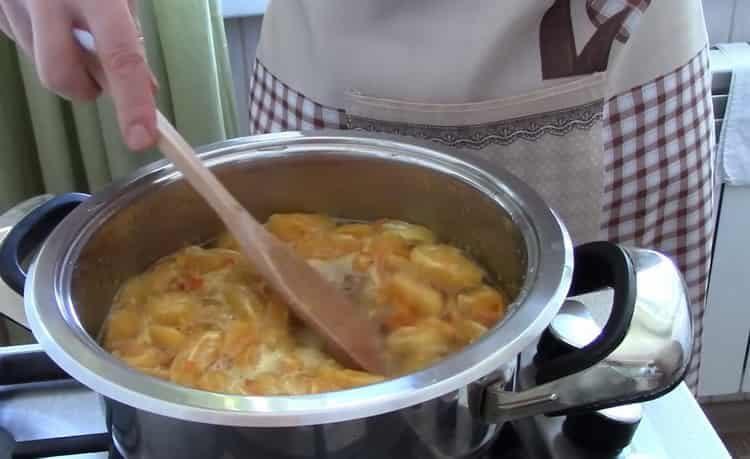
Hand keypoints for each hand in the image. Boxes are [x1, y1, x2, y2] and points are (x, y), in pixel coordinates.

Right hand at [0, 0, 156, 150]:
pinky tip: (48, 14)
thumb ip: (129, 30)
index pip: (118, 56)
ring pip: (38, 63)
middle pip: (61, 75)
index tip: (141, 139)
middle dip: (85, 89)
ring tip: (72, 26)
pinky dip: (42, 41)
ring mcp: (10, 2)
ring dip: (64, 62)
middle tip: (101, 75)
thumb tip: (143, 86)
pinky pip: (20, 42)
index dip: (132, 102)